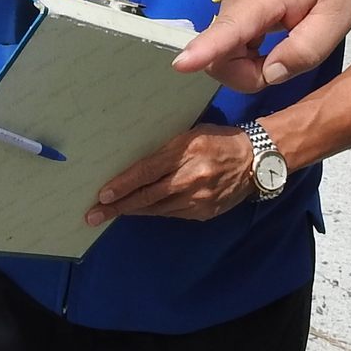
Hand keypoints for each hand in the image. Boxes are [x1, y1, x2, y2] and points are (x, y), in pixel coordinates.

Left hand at [87, 124, 258, 224]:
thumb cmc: (219, 140)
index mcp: (185, 152)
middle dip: (117, 207)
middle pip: (146, 197)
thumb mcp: (191, 134)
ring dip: (133, 210)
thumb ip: (166, 150)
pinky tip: (143, 209)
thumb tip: (136, 165)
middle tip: (93, 216)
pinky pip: (172, 214)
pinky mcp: (204, 213)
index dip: (122, 185)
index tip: (102, 195)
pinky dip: (156, 211)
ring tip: (111, 213)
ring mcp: (198, 199)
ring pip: (157, 209)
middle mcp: (190, 178)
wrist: (256, 160)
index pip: (145, 172)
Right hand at [173, 0, 350, 93]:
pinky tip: (276, 44)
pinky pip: (228, 49)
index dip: (205, 49)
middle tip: (292, 61)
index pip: (229, 28)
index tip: (181, 64)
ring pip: (223, 56)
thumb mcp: (337, 18)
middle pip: (220, 57)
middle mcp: (237, 0)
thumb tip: (270, 74)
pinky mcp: (234, 11)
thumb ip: (306, 49)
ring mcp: (232, 5)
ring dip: (253, 68)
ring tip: (290, 47)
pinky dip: (250, 60)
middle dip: (251, 76)